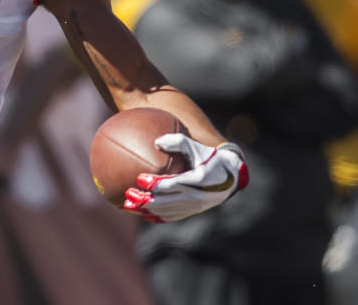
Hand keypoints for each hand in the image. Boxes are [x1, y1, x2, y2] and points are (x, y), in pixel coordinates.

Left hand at [124, 135, 247, 222]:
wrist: (229, 176)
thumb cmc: (207, 157)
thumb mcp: (195, 146)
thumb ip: (177, 141)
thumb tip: (156, 142)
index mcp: (199, 179)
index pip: (174, 183)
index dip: (156, 183)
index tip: (139, 179)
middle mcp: (198, 196)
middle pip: (168, 201)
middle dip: (146, 199)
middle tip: (129, 193)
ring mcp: (195, 207)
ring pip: (167, 212)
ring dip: (147, 209)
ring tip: (128, 205)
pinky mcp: (192, 212)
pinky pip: (172, 217)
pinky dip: (156, 216)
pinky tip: (141, 213)